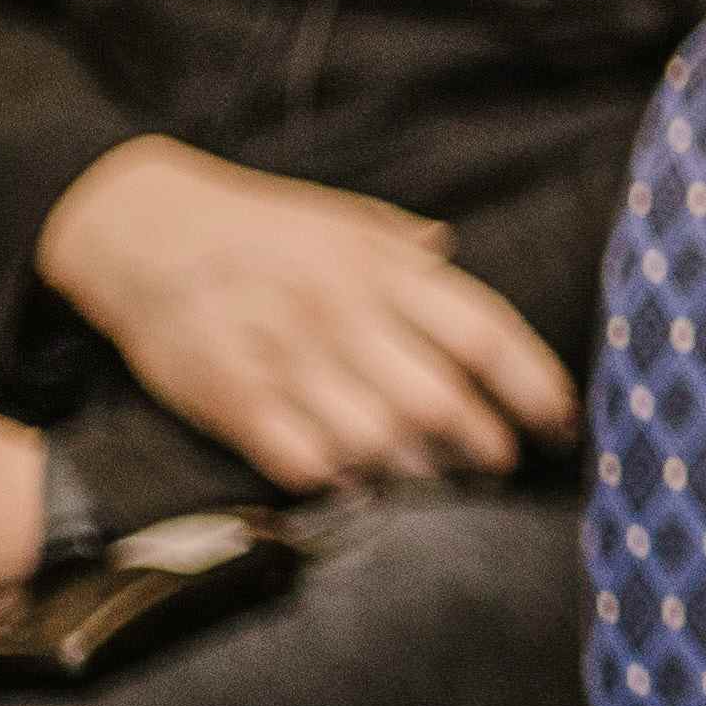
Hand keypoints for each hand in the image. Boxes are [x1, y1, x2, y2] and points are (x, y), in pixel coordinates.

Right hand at [33, 135, 577, 493]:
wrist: (140, 229)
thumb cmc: (260, 228)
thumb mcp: (344, 218)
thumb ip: (405, 247)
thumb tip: (454, 254)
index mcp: (381, 268)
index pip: (485, 335)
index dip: (536, 388)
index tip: (565, 423)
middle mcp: (341, 314)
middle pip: (440, 402)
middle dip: (486, 447)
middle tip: (501, 464)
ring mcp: (285, 359)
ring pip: (379, 442)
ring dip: (422, 476)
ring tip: (441, 484)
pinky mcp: (233, 399)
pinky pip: (305, 463)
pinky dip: (345, 485)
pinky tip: (364, 488)